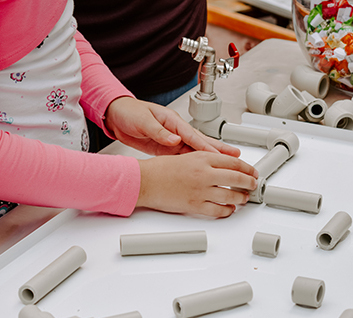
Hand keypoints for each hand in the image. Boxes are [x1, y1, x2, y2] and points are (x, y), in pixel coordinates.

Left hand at [105, 96, 239, 156]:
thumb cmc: (129, 112)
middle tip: (237, 159)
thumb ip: (158, 131)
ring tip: (228, 166)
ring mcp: (173, 140)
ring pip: (196, 152)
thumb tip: (173, 139)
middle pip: (201, 143)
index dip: (208, 148)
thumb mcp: (143, 121)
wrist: (115, 115)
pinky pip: (185, 157)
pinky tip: (206, 170)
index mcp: (173, 122)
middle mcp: (176, 131)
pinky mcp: (167, 149)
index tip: (221, 156)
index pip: (194, 136)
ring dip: (211, 159)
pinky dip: (197, 163)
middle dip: (220, 152)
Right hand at [137, 152, 257, 217]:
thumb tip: (225, 167)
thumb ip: (207, 160)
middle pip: (237, 179)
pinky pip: (218, 211)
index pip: (234, 163)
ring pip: (231, 196)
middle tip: (253, 185)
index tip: (252, 172)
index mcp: (202, 158)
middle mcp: (204, 173)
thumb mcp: (187, 156)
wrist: (145, 181)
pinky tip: (229, 209)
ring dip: (241, 198)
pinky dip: (227, 211)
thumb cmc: (161, 169)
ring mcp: (201, 190)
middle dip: (249, 183)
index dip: (247, 169)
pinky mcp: (195, 205)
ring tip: (244, 198)